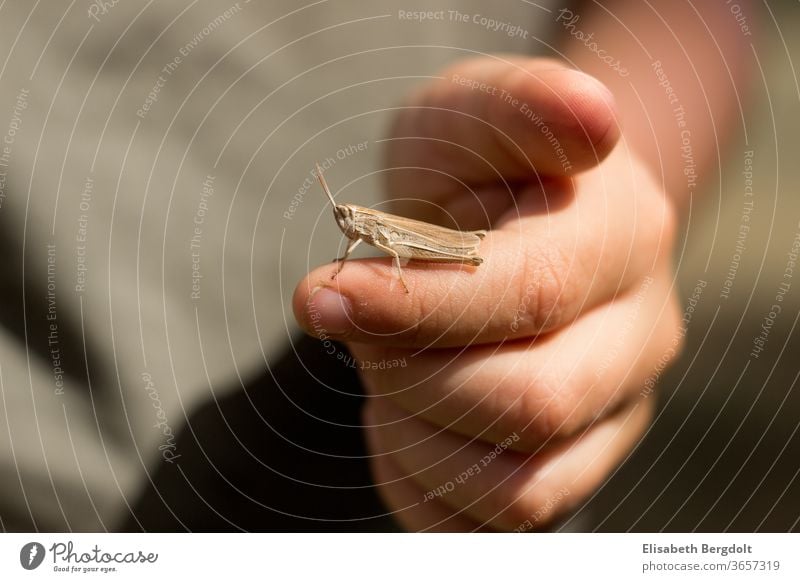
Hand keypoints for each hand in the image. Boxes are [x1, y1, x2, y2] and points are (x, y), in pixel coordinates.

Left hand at [293, 56, 681, 530]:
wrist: (512, 225)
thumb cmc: (480, 168)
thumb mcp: (478, 110)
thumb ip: (522, 105)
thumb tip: (591, 115)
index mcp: (624, 236)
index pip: (530, 293)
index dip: (416, 306)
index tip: (323, 294)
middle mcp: (639, 336)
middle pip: (532, 403)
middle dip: (410, 375)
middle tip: (355, 329)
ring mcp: (615, 414)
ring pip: (518, 489)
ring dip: (413, 437)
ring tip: (381, 375)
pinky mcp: (577, 469)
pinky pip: (496, 526)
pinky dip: (423, 486)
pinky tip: (402, 423)